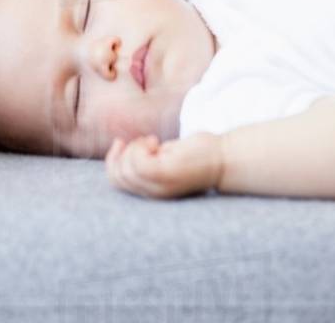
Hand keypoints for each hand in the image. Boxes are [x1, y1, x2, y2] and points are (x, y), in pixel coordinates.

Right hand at [105, 132, 223, 198]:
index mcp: (152, 191)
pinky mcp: (166, 174)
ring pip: (126, 168)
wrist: (223, 159)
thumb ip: (145, 161)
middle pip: (117, 175)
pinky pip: (138, 162)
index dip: (112, 160)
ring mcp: (159, 186)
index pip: (116, 182)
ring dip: (133, 148)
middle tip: (143, 142)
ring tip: (152, 142)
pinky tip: (156, 142)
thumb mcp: (164, 158)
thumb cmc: (195, 155)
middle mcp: (153, 193)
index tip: (122, 142)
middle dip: (121, 153)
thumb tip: (122, 148)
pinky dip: (141, 147)